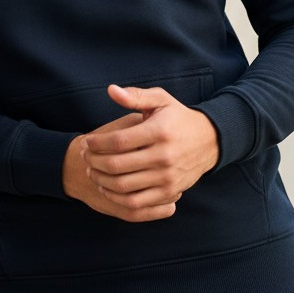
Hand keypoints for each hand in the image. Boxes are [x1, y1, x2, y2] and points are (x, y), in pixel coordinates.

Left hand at [63, 84, 218, 222]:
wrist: (209, 141)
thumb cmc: (178, 118)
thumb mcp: (161, 100)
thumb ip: (135, 96)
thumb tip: (111, 90)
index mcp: (159, 131)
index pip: (118, 141)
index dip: (97, 143)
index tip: (87, 141)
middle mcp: (164, 155)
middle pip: (117, 165)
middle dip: (94, 162)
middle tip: (84, 157)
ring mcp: (167, 177)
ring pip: (123, 185)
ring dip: (101, 180)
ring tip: (92, 171)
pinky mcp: (169, 192)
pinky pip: (136, 202)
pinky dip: (116, 197)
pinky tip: (107, 187)